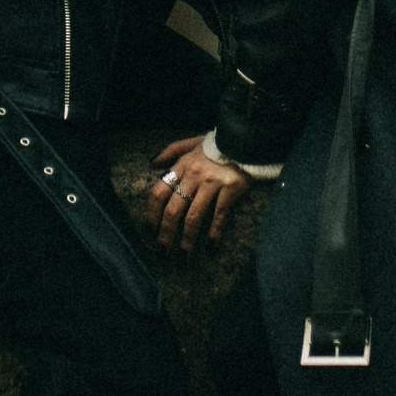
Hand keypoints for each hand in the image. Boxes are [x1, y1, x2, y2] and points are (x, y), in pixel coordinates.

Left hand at [148, 134, 249, 249]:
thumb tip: (152, 163)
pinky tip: (212, 246)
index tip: (150, 230)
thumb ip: (171, 151)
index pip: (159, 192)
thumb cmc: (217, 144)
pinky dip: (215, 232)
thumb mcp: (191, 142)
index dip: (152, 213)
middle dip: (166, 233)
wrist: (244, 139)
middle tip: (163, 251)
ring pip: (194, 216)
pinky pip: (219, 214)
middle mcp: (193, 175)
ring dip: (188, 239)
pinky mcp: (230, 188)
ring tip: (184, 256)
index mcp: (182, 165)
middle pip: (174, 209)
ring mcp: (212, 182)